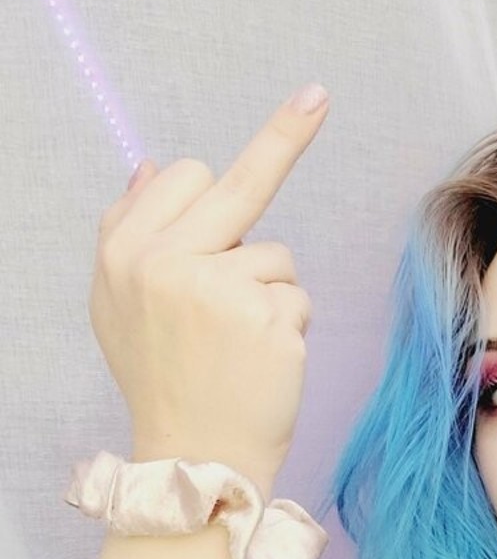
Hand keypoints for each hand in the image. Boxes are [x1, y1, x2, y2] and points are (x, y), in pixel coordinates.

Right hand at [88, 85, 329, 491]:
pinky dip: (288, 327)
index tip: (305, 101)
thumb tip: (147, 165)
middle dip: (278, 151)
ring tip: (239, 344)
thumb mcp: (118, 308)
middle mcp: (162, 263)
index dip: (222, 171)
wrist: (194, 459)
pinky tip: (262, 362)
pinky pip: (295, 296)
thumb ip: (127, 234)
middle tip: (317, 98)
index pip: (182, 175)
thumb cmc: (163, 381)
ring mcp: (216, 288)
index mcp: (122, 253)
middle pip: (235, 187)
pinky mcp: (264, 317)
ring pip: (274, 253)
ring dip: (269, 292)